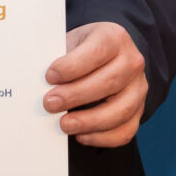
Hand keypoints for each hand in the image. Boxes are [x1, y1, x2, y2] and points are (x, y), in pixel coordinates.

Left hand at [45, 21, 147, 147]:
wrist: (106, 56)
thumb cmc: (81, 51)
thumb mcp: (71, 43)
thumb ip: (58, 58)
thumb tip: (36, 82)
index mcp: (114, 38)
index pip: (96, 52)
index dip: (72, 66)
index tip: (50, 76)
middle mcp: (132, 62)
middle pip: (108, 82)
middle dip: (75, 96)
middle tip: (49, 104)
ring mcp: (139, 88)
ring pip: (120, 110)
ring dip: (89, 122)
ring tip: (64, 124)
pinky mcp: (138, 110)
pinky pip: (126, 130)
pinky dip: (103, 137)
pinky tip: (81, 136)